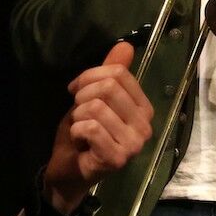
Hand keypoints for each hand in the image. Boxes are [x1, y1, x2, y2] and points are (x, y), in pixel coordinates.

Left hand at [43, 42, 152, 207]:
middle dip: (82, 96)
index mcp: (144, 108)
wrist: (69, 169)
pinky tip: (80, 141)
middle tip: (78, 112)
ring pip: (97, 107)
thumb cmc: (84, 134)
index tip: (76, 90)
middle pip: (109, 87)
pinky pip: (90, 127)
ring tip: (81, 128)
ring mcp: (134, 145)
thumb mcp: (94, 98)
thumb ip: (109, 74)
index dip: (90, 76)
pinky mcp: (118, 158)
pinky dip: (76, 130)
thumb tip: (125, 45)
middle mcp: (145, 126)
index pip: (119, 74)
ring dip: (78, 116)